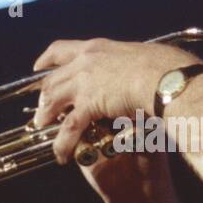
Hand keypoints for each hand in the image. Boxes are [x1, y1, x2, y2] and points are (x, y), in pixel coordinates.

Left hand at [31, 38, 197, 164]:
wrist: (164, 76)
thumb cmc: (164, 67)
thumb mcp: (142, 57)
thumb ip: (133, 65)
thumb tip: (143, 70)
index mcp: (97, 48)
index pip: (62, 50)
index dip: (47, 60)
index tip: (38, 67)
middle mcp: (85, 63)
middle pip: (53, 79)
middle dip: (44, 97)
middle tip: (42, 110)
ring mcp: (84, 83)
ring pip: (53, 102)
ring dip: (46, 117)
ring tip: (43, 130)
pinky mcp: (89, 104)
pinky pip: (69, 127)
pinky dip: (63, 143)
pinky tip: (61, 154)